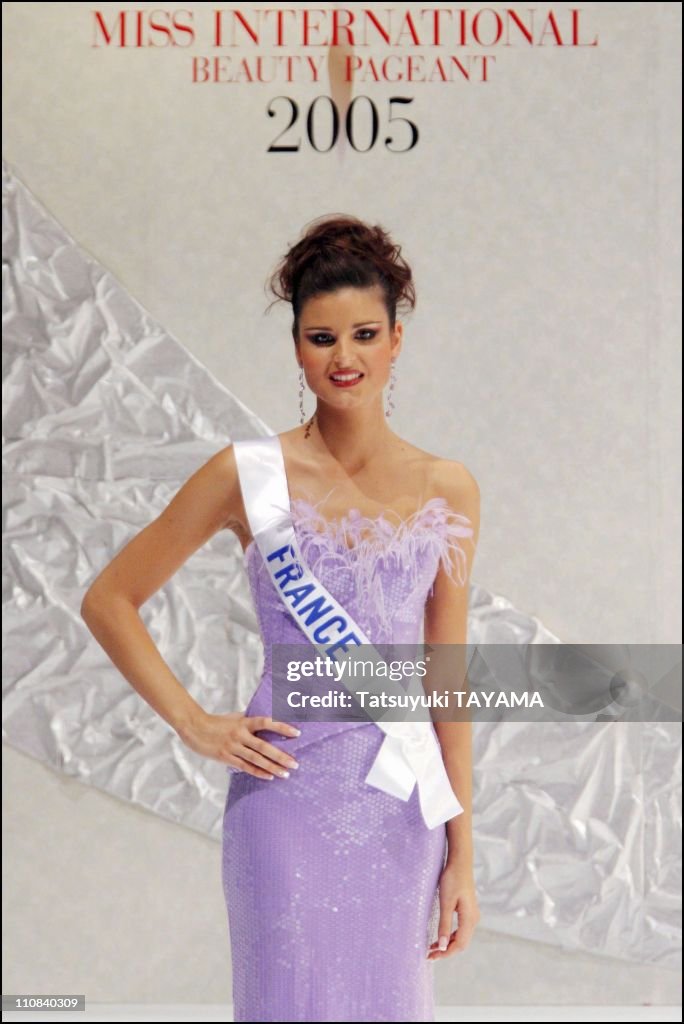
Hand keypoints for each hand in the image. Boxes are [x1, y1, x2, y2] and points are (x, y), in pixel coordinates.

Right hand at [179, 710, 299, 779]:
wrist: (195, 728)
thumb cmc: (218, 722)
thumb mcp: (235, 717)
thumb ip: (250, 721)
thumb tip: (268, 721)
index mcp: (244, 722)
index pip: (267, 722)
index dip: (282, 727)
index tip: (296, 733)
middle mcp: (240, 734)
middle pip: (264, 746)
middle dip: (281, 756)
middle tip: (295, 764)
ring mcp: (233, 747)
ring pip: (256, 759)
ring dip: (272, 767)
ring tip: (286, 773)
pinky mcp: (226, 757)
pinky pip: (245, 767)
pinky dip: (258, 772)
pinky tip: (269, 777)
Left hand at [426, 861, 479, 959]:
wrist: (460, 862)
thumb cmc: (452, 880)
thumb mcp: (446, 903)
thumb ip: (444, 925)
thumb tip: (443, 947)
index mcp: (469, 919)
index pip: (459, 945)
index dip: (446, 953)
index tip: (431, 956)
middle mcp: (473, 919)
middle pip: (461, 943)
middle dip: (446, 951)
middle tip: (429, 954)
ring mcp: (472, 915)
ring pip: (461, 936)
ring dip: (448, 943)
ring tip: (432, 947)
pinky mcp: (468, 910)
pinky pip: (461, 929)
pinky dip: (451, 935)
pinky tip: (441, 935)